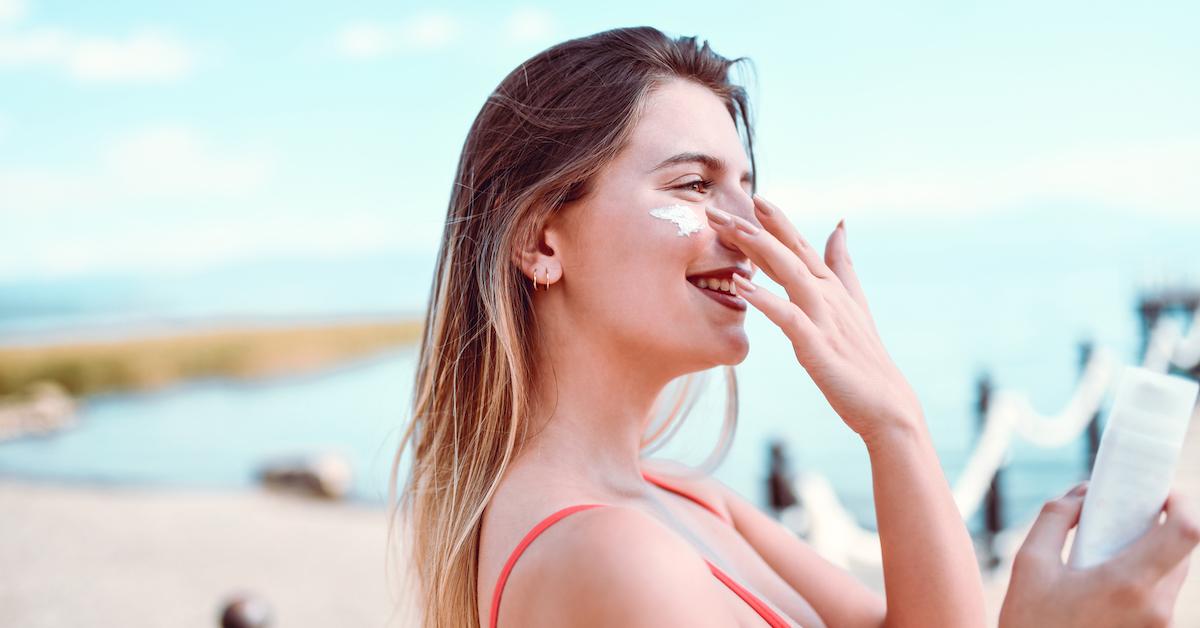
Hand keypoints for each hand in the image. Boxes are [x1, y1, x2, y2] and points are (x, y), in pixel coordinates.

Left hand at [707, 194, 922, 441]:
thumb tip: (839, 225)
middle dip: (753, 226)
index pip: (798, 246)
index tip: (751, 196)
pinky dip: (765, 299)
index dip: (775, 221)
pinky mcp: (817, 345)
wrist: (885, 403)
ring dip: (759, 249)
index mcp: (830, 286)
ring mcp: (824, 318)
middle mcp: (827, 295)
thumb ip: (842, 265)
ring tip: (731, 230)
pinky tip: (741, 285)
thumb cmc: (862, 357)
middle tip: (716, 207)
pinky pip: (788, 317)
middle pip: (788, 251)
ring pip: (790, 273)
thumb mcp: (853, 304)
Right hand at [1000, 483, 1198, 627]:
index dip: (1180, 502)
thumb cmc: (1031, 625)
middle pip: (1181, 550)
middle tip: (1124, 514)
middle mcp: (1156, 607)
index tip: (1157, 492)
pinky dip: (1142, 578)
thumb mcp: (1029, 564)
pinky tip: (1106, 582)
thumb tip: (1082, 493)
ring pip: (1172, 574)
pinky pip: (1160, 597)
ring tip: (1106, 551)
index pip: (1186, 531)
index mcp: (1129, 583)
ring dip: (1149, 553)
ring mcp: (1159, 627)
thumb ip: (1056, 518)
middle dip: (1158, 525)